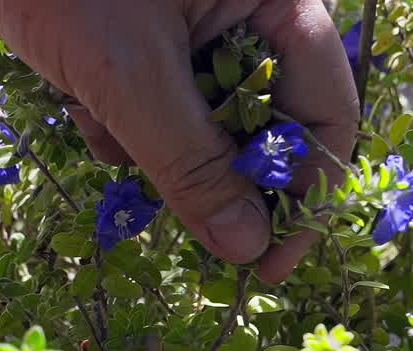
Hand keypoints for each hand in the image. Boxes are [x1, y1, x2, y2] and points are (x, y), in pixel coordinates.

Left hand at [0, 0, 358, 282]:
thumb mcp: (130, 74)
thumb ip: (191, 164)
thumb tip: (245, 247)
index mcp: (280, 1)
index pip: (328, 113)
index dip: (307, 194)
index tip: (269, 261)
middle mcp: (251, 14)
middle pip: (268, 126)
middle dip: (217, 174)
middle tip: (182, 221)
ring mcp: (200, 27)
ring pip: (209, 125)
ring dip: (160, 151)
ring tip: (107, 128)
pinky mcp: (151, 40)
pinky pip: (163, 107)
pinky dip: (126, 123)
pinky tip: (84, 107)